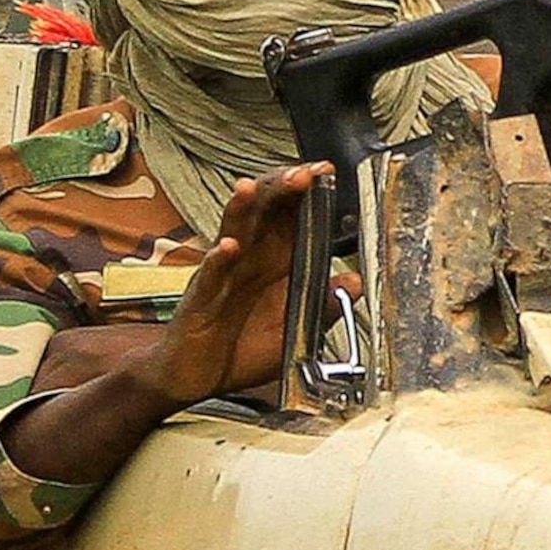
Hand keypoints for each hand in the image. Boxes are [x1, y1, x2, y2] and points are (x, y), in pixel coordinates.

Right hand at [133, 162, 329, 406]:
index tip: (324, 172)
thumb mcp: (295, 329)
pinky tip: (228, 248)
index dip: (304, 191)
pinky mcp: (201, 299)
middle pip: (262, 211)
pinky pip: (210, 275)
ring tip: (251, 188)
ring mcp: (222, 275)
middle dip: (279, 188)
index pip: (288, 213)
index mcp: (272, 259)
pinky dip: (218, 260)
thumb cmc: (242, 347)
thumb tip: (355, 282)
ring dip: (242, 208)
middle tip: (301, 174)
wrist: (196, 377)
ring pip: (232, 231)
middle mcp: (247, 258)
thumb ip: (324, 304)